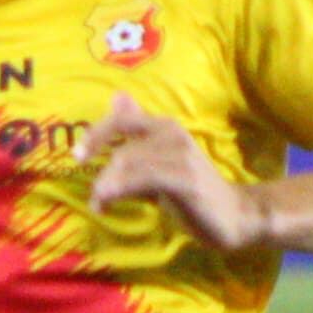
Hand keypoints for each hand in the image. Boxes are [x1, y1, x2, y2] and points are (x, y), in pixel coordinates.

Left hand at [82, 94, 263, 250]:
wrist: (235, 216)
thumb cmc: (192, 192)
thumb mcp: (160, 163)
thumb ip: (137, 138)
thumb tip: (117, 97)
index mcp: (166, 127)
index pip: (122, 120)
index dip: (96, 134)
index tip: (77, 156)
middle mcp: (173, 135)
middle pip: (121, 150)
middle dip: (101, 176)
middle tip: (94, 200)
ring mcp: (180, 157)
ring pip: (128, 165)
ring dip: (106, 188)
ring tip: (99, 206)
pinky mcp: (184, 179)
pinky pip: (141, 179)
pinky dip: (118, 192)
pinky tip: (107, 205)